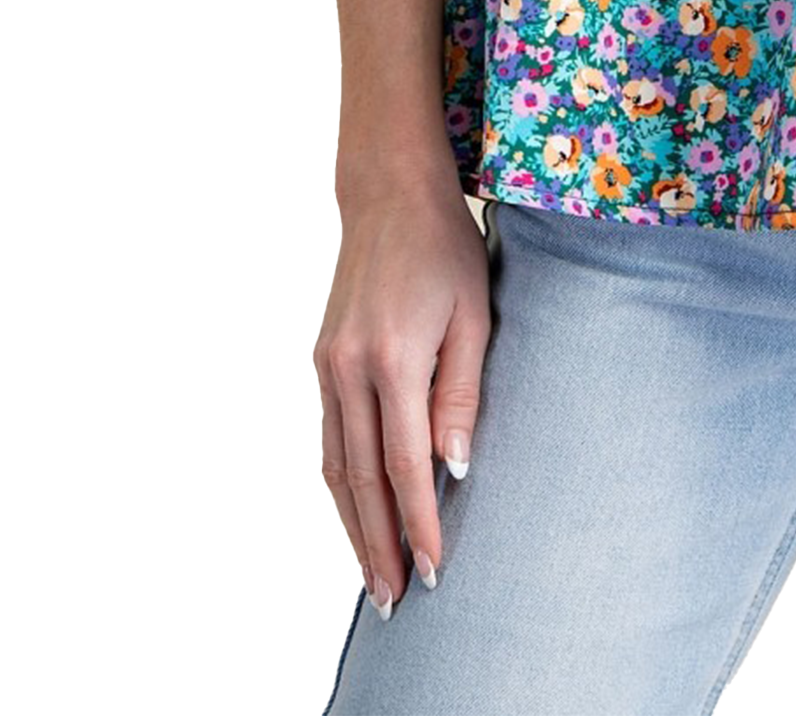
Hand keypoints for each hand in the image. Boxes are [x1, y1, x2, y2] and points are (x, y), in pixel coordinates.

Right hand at [313, 179, 490, 615]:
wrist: (389, 195)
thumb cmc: (446, 248)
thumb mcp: (474, 314)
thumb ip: (462, 394)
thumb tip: (455, 468)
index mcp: (392, 357)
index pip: (406, 462)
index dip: (419, 521)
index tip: (434, 568)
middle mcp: (348, 369)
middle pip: (361, 480)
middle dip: (379, 545)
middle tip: (396, 600)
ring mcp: (326, 367)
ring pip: (335, 468)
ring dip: (354, 527)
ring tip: (375, 576)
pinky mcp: (321, 362)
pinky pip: (329, 439)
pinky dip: (342, 487)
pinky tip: (359, 514)